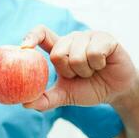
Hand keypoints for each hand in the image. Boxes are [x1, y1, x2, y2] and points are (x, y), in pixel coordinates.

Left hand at [22, 25, 136, 110]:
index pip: (41, 34)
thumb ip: (45, 99)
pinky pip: (94, 53)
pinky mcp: (104, 38)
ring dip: (84, 71)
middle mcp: (70, 39)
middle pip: (57, 53)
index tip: (24, 48)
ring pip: (76, 55)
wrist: (114, 91)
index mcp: (58, 49)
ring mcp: (87, 36)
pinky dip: (97, 65)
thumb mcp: (64, 96)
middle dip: (67, 72)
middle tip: (78, 75)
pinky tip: (102, 65)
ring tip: (91, 71)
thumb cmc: (87, 89)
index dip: (31, 37)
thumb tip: (25, 103)